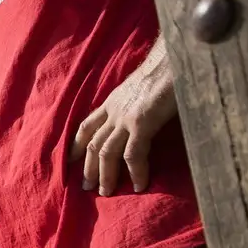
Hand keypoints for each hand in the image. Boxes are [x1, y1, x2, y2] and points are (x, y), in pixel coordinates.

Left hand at [71, 38, 176, 195]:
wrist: (177, 55)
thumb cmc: (168, 68)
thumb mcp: (144, 87)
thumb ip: (137, 102)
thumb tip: (143, 115)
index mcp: (113, 101)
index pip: (87, 125)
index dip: (76, 144)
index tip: (71, 161)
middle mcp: (114, 110)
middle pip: (93, 143)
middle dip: (87, 167)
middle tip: (86, 186)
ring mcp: (126, 117)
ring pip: (107, 153)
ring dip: (105, 175)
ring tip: (106, 193)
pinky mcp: (142, 122)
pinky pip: (134, 154)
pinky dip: (136, 172)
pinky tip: (140, 186)